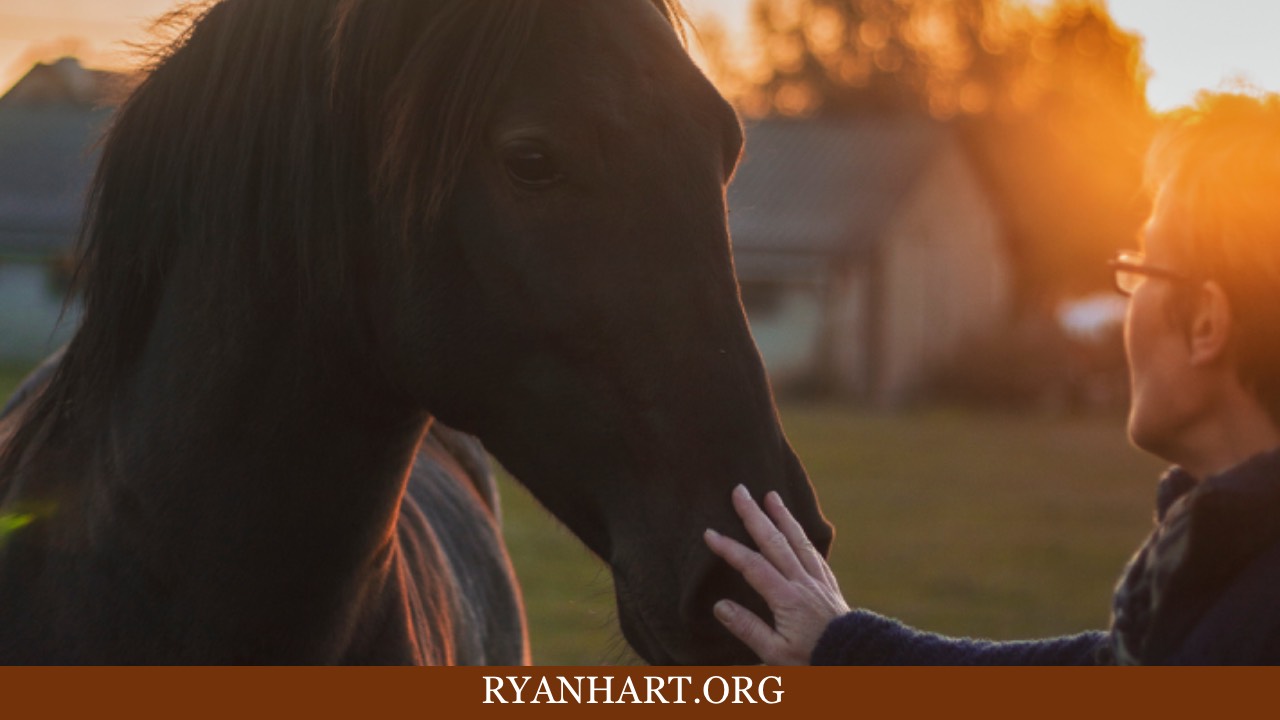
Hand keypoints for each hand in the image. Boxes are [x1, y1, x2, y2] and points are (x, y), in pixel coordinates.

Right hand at [704, 485, 849, 664]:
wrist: (856, 660)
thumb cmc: (813, 660)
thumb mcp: (775, 653)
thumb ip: (747, 628)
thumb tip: (719, 606)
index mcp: (787, 598)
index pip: (753, 566)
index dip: (730, 548)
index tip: (710, 533)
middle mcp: (803, 582)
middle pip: (775, 542)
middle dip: (754, 515)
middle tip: (740, 491)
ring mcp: (818, 581)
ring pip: (798, 541)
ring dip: (782, 516)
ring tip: (771, 495)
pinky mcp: (829, 586)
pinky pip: (815, 553)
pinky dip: (804, 535)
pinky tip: (798, 529)